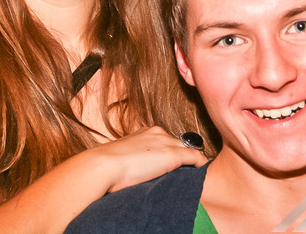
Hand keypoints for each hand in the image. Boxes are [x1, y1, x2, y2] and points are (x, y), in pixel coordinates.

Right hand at [87, 126, 206, 192]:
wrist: (104, 165)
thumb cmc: (108, 166)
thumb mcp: (123, 156)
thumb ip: (133, 157)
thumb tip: (135, 169)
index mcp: (145, 132)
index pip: (164, 140)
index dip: (168, 152)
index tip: (168, 164)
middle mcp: (157, 133)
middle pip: (177, 143)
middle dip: (181, 155)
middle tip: (185, 171)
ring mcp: (166, 143)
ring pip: (187, 149)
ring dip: (190, 161)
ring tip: (193, 173)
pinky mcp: (173, 155)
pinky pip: (195, 157)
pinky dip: (200, 165)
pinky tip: (200, 174)